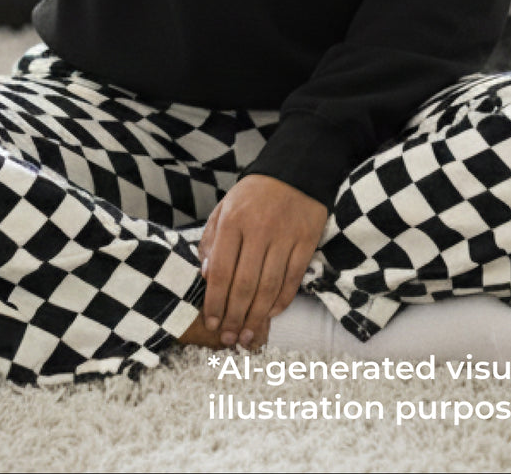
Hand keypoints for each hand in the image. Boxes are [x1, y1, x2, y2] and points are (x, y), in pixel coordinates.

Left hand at [198, 174, 327, 350]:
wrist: (295, 171)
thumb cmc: (253, 194)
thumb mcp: (224, 207)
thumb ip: (211, 240)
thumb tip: (204, 276)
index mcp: (233, 221)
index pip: (220, 270)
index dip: (214, 301)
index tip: (210, 322)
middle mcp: (258, 230)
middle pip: (244, 284)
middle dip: (234, 316)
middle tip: (228, 339)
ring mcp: (284, 237)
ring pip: (269, 287)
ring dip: (257, 317)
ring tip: (247, 336)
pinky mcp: (306, 243)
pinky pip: (292, 280)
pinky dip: (281, 302)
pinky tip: (270, 315)